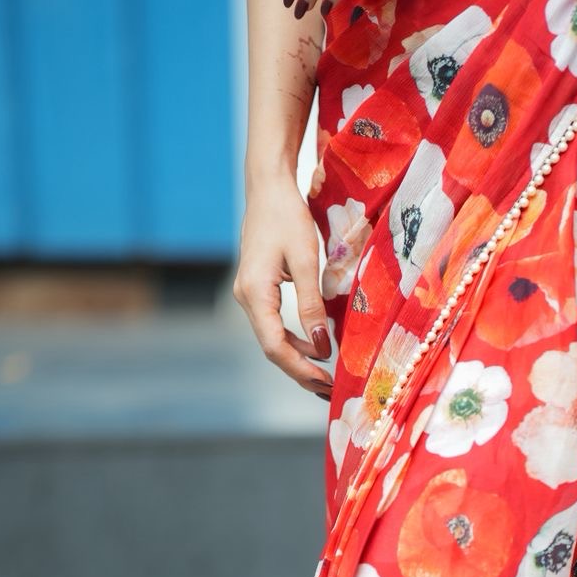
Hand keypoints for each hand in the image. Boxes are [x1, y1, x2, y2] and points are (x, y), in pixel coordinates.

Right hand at [234, 173, 333, 398]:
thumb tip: (321, 347)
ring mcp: (250, 294)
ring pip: (273, 338)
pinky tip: (315, 346)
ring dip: (298, 358)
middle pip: (272, 348)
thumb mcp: (305, 260)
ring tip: (325, 375)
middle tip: (330, 389)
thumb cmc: (287, 216)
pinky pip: (274, 324)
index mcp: (255, 293)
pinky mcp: (258, 289)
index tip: (326, 382)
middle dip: (301, 371)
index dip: (300, 369)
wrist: (268, 187)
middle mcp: (247, 298)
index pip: (275, 346)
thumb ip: (312, 305)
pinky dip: (295, 340)